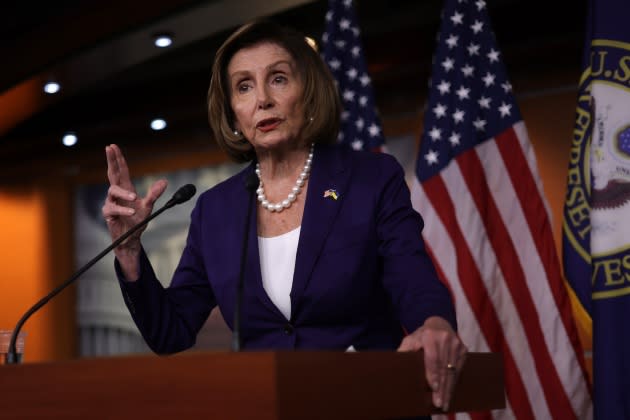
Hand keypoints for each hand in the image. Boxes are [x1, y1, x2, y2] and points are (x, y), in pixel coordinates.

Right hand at [102, 144, 167, 268]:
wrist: (131, 238)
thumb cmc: (137, 221)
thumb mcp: (149, 206)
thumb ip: (154, 194)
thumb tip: (164, 181)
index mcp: (126, 189)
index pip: (121, 170)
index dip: (117, 158)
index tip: (113, 146)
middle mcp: (117, 194)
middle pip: (112, 173)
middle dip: (111, 160)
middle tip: (109, 148)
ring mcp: (111, 202)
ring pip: (113, 190)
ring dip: (124, 193)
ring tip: (134, 198)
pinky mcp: (108, 214)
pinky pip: (113, 208)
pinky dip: (123, 210)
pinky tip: (132, 212)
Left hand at [397, 316, 466, 411]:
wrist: (439, 325)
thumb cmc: (421, 336)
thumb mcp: (410, 340)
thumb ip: (404, 351)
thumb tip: (396, 364)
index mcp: (430, 335)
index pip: (432, 357)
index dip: (433, 373)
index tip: (433, 387)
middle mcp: (445, 338)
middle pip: (443, 367)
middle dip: (441, 387)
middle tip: (438, 403)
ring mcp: (456, 344)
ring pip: (452, 371)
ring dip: (448, 389)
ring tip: (444, 403)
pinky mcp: (464, 350)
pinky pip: (459, 370)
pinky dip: (454, 383)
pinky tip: (450, 394)